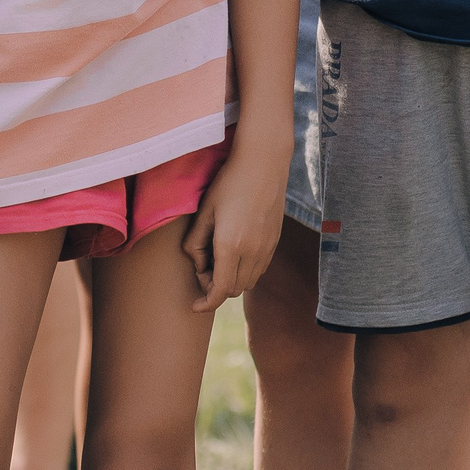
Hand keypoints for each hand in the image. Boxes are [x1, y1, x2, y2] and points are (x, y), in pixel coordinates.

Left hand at [180, 142, 286, 311]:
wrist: (264, 163)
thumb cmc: (229, 182)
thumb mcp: (204, 211)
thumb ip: (196, 241)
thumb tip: (197, 263)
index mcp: (231, 246)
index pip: (221, 290)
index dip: (206, 303)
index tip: (195, 306)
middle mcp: (253, 252)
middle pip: (234, 290)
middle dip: (215, 288)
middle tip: (202, 267)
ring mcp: (267, 248)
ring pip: (248, 282)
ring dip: (231, 281)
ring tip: (216, 258)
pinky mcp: (275, 241)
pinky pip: (259, 269)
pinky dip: (244, 271)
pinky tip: (233, 252)